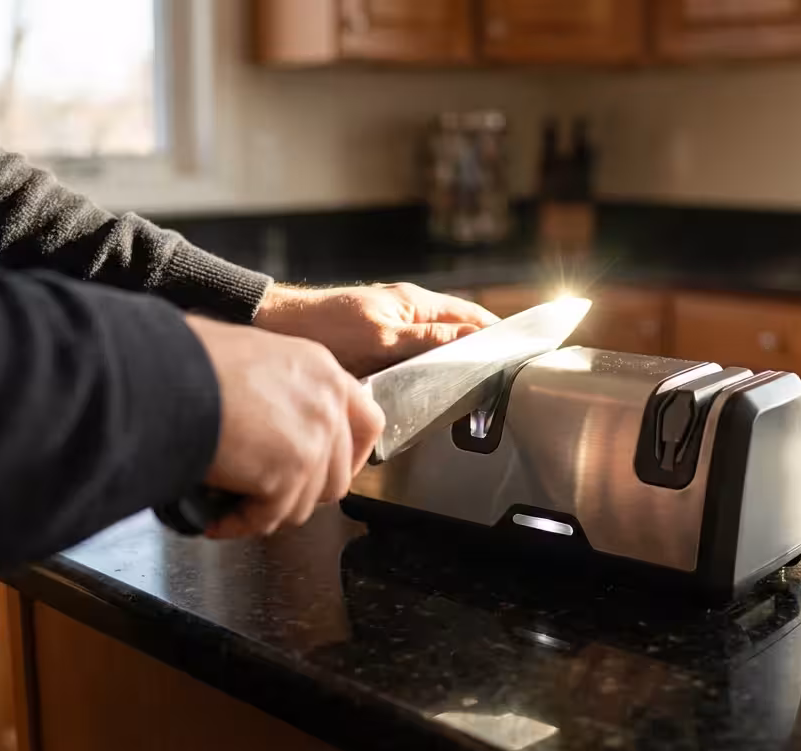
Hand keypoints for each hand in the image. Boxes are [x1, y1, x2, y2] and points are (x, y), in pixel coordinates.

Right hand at [185, 315, 384, 538]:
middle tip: (270, 495)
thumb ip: (278, 388)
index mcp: (321, 369)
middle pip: (340, 473)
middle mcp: (327, 402)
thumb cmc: (187, 359)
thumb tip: (267, 417)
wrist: (163, 376)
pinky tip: (217, 519)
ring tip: (236, 506)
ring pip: (306, 503)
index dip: (349, 454)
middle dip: (304, 492)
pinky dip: (242, 524)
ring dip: (270, 510)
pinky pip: (271, 517)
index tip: (327, 469)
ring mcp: (313, 439)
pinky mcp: (289, 472)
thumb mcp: (251, 356)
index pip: (366, 421)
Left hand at [253, 283, 499, 377]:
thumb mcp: (384, 336)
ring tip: (473, 396)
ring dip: (454, 369)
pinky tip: (430, 398)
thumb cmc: (326, 327)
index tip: (523, 354)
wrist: (278, 330)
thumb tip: (478, 338)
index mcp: (416, 303)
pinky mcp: (378, 349)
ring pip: (438, 351)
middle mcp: (408, 315)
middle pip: (459, 334)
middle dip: (481, 355)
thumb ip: (431, 338)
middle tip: (501, 385)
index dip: (499, 333)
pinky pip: (415, 363)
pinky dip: (429, 377)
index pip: (474, 316)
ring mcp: (394, 331)